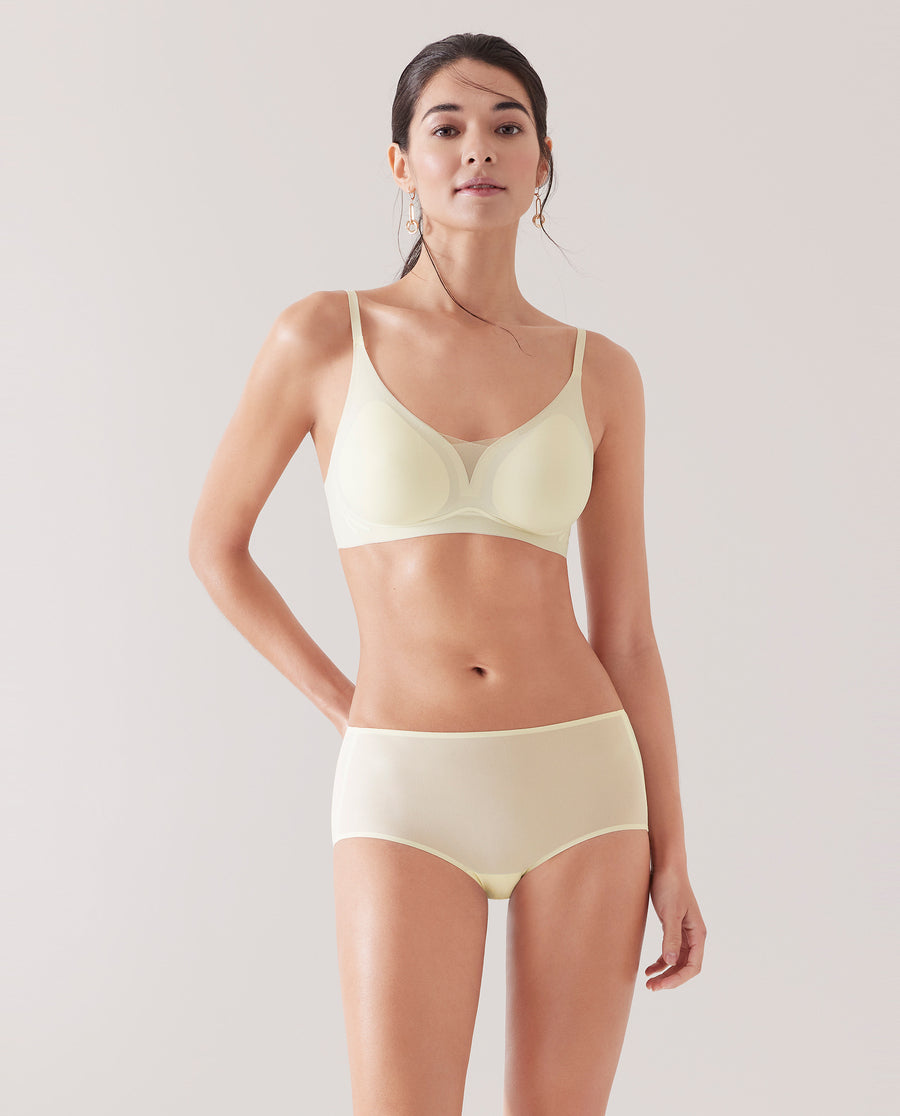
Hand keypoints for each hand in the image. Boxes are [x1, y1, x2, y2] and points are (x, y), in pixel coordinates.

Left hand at [644, 863, 705, 990]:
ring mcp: (684, 932)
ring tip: (648, 983)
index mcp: (698, 934)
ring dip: (664, 973)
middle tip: (651, 988)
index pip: (693, 966)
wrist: (666, 866)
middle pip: (685, 967)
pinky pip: (669, 951)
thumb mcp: (670, 914)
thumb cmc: (670, 887)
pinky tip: (649, 968)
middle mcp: (694, 936)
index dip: (678, 979)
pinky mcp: (673, 927)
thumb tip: (670, 962)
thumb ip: (671, 938)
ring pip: (676, 961)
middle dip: (670, 979)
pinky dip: (661, 961)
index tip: (661, 985)